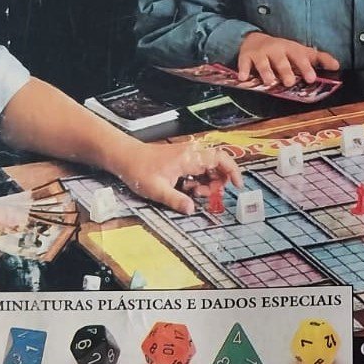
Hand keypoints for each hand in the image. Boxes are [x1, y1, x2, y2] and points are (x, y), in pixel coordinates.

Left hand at [111, 138, 243, 213]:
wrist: (126, 157)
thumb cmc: (139, 170)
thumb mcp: (157, 190)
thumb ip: (176, 201)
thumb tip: (192, 210)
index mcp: (189, 158)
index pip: (220, 159)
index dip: (232, 171)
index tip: (237, 185)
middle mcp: (192, 153)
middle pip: (218, 165)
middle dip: (217, 182)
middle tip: (205, 195)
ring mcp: (188, 154)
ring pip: (210, 168)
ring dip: (207, 182)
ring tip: (192, 193)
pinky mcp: (184, 158)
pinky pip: (200, 168)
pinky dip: (199, 180)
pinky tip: (186, 188)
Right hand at [237, 32, 339, 87]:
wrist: (255, 39)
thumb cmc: (283, 50)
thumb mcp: (300, 51)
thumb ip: (319, 59)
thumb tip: (337, 65)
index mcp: (291, 49)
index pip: (300, 57)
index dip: (306, 67)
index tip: (311, 78)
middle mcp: (276, 50)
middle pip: (282, 61)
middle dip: (286, 71)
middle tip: (289, 82)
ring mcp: (261, 53)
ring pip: (263, 63)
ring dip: (266, 72)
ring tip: (270, 82)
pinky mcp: (246, 57)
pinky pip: (244, 64)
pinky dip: (243, 70)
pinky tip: (244, 78)